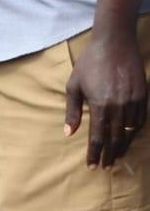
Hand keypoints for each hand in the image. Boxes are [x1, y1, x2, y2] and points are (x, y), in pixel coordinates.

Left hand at [65, 29, 147, 167]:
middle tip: (106, 166)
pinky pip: (141, 120)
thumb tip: (68, 133)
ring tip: (117, 156)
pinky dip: (134, 132)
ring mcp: (134, 101)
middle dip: (110, 155)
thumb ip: (72, 111)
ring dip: (123, 146)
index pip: (98, 138)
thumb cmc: (90, 63)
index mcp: (100, 105)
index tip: (93, 165)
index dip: (95, 154)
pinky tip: (129, 137)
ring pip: (130, 132)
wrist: (115, 44)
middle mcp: (119, 107)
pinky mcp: (144, 96)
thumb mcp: (74, 85)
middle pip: (115, 139)